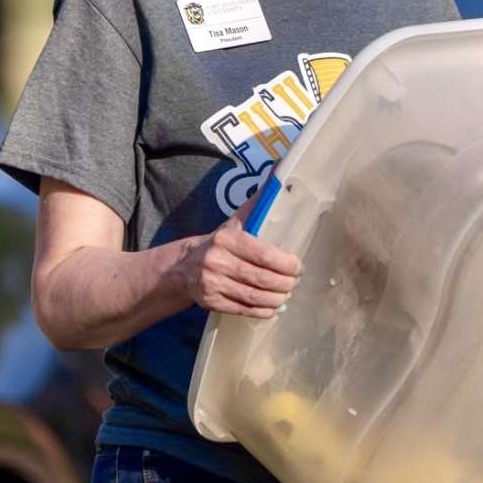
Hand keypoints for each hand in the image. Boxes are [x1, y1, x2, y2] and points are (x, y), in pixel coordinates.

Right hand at [174, 192, 302, 317]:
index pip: (264, 254)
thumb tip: (280, 171)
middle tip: (295, 283)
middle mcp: (217, 262)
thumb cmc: (220, 242)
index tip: (298, 267)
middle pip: (261, 278)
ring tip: (286, 295)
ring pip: (254, 296)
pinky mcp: (211, 302)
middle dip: (284, 284)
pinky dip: (262, 311)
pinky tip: (273, 308)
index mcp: (227, 239)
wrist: (184, 266)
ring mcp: (213, 284)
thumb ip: (257, 205)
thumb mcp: (235, 222)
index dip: (286, 264)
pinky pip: (243, 309)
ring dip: (276, 299)